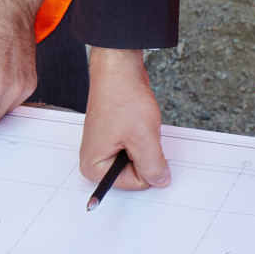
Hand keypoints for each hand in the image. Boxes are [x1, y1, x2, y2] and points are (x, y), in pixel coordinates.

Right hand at [79, 47, 169, 190]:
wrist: (119, 69)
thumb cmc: (122, 98)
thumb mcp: (143, 139)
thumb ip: (153, 167)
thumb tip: (161, 182)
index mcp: (94, 167)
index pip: (135, 184)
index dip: (147, 164)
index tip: (140, 142)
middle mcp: (96, 161)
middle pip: (136, 174)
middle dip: (146, 154)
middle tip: (139, 132)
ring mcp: (105, 149)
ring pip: (140, 160)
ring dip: (146, 144)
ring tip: (137, 125)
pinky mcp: (115, 138)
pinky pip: (138, 147)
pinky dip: (144, 136)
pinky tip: (137, 121)